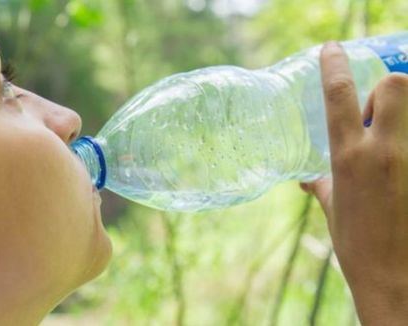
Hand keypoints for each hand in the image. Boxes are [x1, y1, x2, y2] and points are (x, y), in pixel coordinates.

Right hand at [300, 42, 407, 324]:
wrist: (398, 281)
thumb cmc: (358, 247)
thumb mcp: (334, 210)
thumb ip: (324, 184)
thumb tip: (309, 178)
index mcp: (350, 158)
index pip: (338, 95)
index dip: (333, 64)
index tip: (331, 48)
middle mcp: (385, 151)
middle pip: (396, 83)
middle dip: (388, 87)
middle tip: (379, 112)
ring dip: (404, 109)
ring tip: (393, 134)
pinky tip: (401, 167)